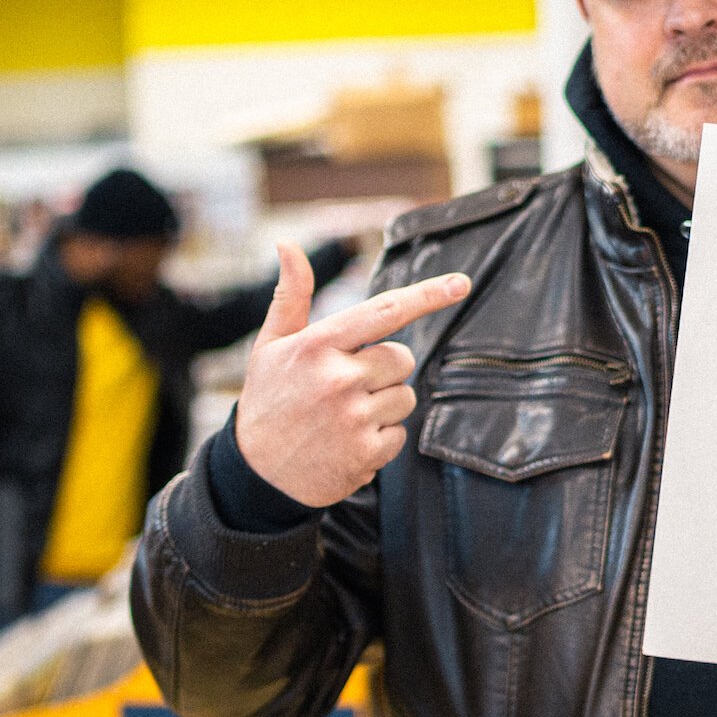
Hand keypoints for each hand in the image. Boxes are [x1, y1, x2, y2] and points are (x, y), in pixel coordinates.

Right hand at [236, 243, 471, 507]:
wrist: (256, 473)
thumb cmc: (268, 399)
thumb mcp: (271, 345)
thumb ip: (291, 295)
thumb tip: (287, 244)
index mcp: (317, 345)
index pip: (384, 311)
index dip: (427, 295)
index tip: (461, 283)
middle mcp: (338, 378)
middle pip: (403, 358)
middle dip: (385, 369)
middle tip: (348, 385)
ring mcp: (353, 418)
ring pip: (405, 397)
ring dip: (384, 406)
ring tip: (344, 416)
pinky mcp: (365, 454)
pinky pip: (399, 434)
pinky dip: (380, 439)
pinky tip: (348, 442)